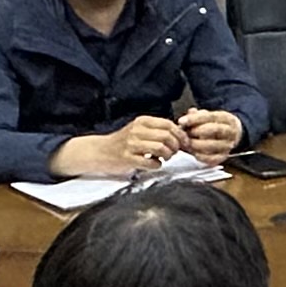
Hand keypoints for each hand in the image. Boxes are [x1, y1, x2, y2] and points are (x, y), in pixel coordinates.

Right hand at [60, 119, 184, 176]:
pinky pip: (151, 163)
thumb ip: (157, 130)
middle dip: (175, 146)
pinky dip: (157, 165)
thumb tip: (180, 134)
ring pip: (161, 148)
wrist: (101, 151)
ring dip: (168, 155)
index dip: (180, 134)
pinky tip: (154, 164)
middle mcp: (137, 131)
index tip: (184, 142)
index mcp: (142, 121)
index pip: (168, 124)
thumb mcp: (139, 130)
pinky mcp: (128, 159)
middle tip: (174, 152)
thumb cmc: (124, 142)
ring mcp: (131, 145)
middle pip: (167, 136)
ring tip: (164, 158)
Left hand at [179, 106, 243, 158]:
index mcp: (227, 119)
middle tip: (185, 133)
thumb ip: (196, 116)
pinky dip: (201, 156)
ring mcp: (228, 145)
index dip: (194, 119)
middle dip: (197, 131)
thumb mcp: (207, 117)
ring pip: (213, 145)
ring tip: (187, 143)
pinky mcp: (224, 157)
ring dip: (197, 144)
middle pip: (215, 129)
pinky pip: (212, 159)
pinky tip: (194, 152)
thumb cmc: (214, 125)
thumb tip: (188, 115)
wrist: (228, 137)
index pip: (211, 117)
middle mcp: (231, 132)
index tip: (181, 121)